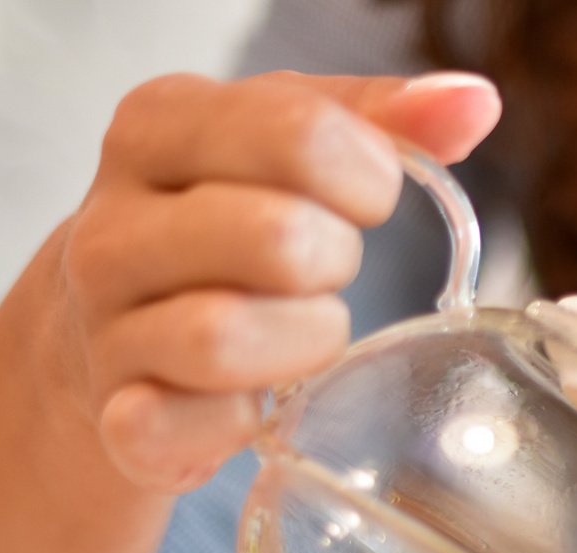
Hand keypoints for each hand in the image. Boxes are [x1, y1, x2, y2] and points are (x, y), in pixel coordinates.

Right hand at [56, 68, 500, 493]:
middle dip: (334, 265)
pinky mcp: (115, 420)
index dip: (366, 179)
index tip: (362, 202)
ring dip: (302, 344)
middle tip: (325, 274)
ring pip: (223, 337)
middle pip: (276, 239)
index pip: (299, 133)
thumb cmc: (223, 229)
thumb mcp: (286, 151)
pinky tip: (251, 404)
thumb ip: (379, 117)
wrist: (111, 330)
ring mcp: (103, 324)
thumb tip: (472, 103)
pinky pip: (185, 426)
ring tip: (300, 337)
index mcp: (159, 128)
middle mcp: (110, 221)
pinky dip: (240, 422)